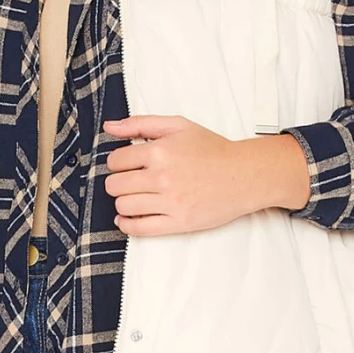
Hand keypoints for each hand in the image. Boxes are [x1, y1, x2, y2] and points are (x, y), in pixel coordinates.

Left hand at [102, 116, 309, 235]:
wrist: (244, 175)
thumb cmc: (213, 150)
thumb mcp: (178, 126)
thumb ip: (141, 124)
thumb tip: (110, 126)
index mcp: (160, 151)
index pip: (116, 161)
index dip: (117, 163)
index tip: (126, 165)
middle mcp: (163, 177)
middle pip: (115, 186)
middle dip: (118, 183)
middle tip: (129, 182)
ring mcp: (170, 202)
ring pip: (124, 206)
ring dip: (123, 203)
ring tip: (134, 198)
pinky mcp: (179, 222)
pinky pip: (139, 228)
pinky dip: (127, 225)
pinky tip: (127, 219)